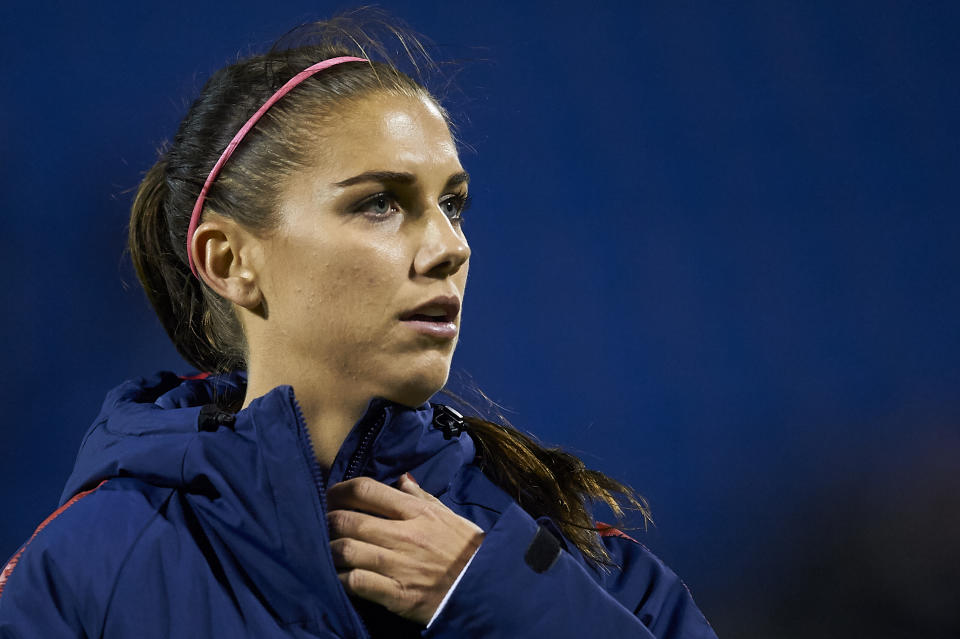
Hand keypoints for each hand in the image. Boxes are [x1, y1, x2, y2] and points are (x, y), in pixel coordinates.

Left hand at [326, 473, 484, 625]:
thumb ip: (421, 497)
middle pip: (348, 520)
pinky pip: (356, 582)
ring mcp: (399, 565)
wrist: (485, 588)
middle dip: (327, 520)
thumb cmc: (467, 549)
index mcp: (416, 512)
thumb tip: (401, 478)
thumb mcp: (448, 516)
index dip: (340, 490)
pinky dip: (340, 578)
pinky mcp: (396, 594)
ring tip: (328, 550)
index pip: (366, 490)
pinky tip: (339, 577)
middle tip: (322, 524)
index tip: (331, 495)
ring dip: (330, 550)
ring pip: (346, 550)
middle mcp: (404, 534)